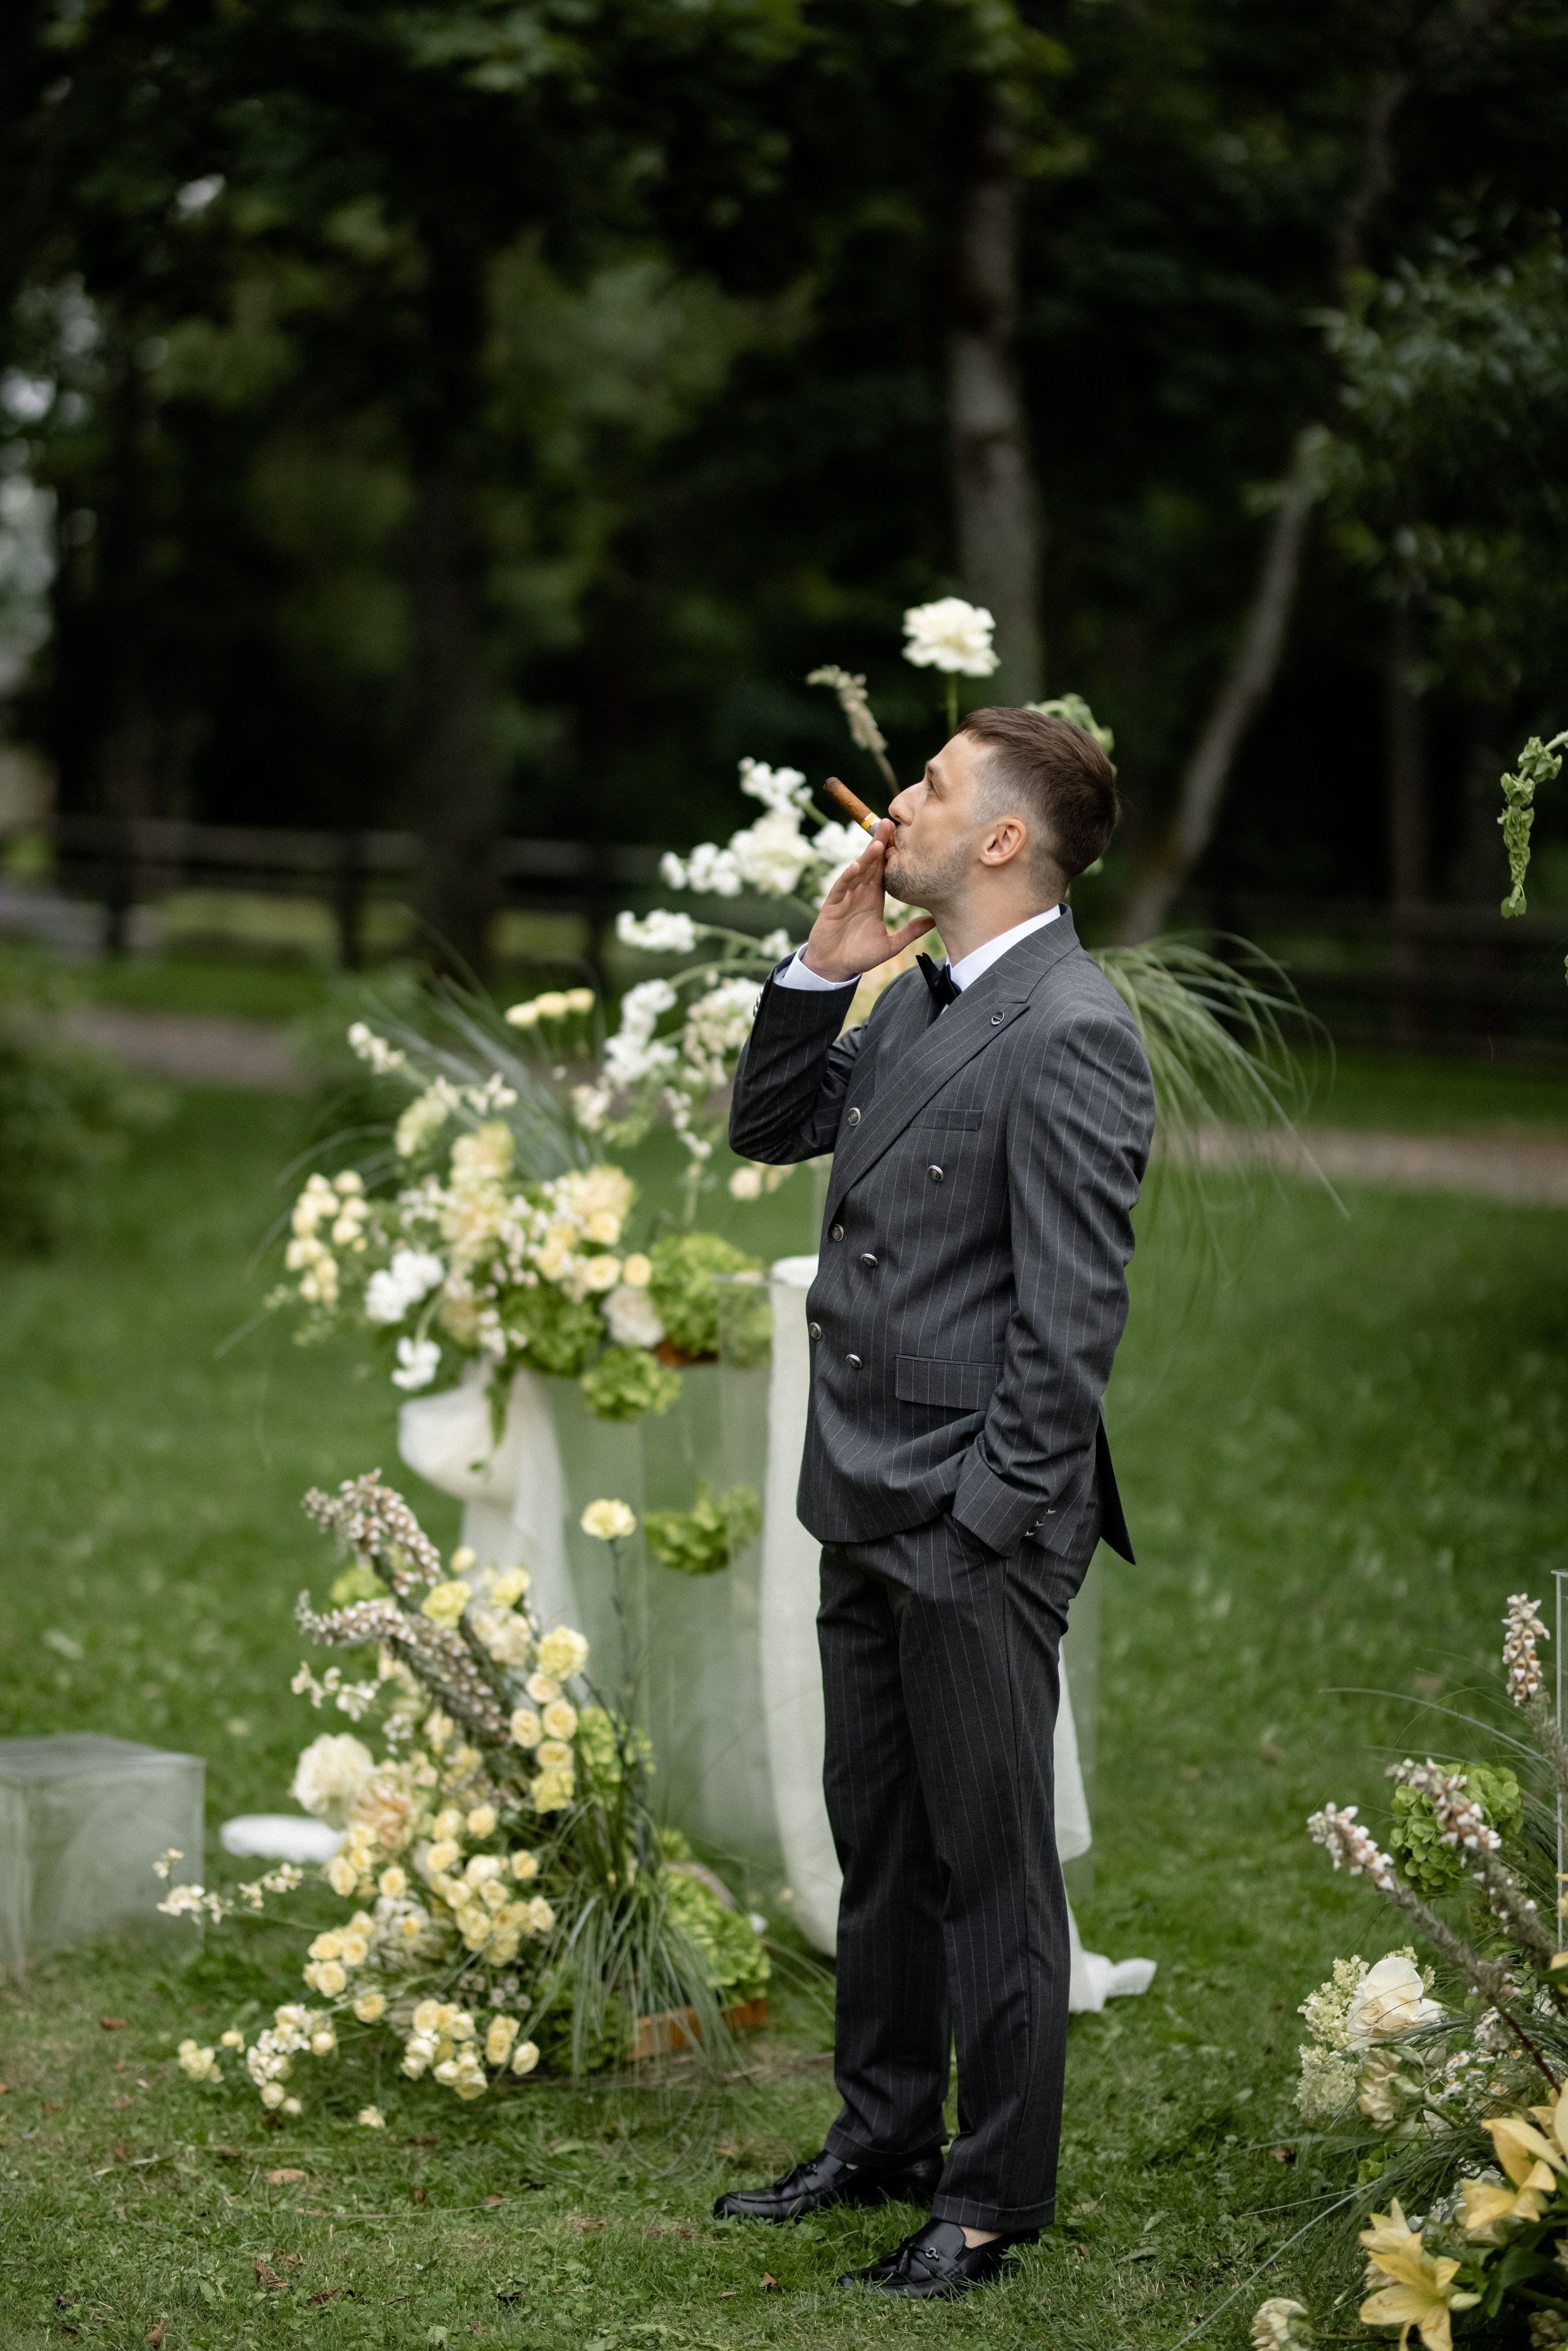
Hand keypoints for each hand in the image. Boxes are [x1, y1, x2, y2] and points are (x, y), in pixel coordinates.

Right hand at [800, 822, 934, 982]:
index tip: (907, 839)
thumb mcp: (890, 944)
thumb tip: (935, 921)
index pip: (885, 872)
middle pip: (872, 864)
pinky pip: (841, 887)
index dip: (894, 856)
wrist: (835, 968)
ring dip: (867, 856)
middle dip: (880, 844)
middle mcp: (861, 893)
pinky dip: (848, 876)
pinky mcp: (833, 905)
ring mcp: (846, 897)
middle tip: (891, 823)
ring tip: (879, 841)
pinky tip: (857, 866)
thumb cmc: (859, 955)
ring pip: (858, 871)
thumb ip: (911, 932)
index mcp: (874, 899)